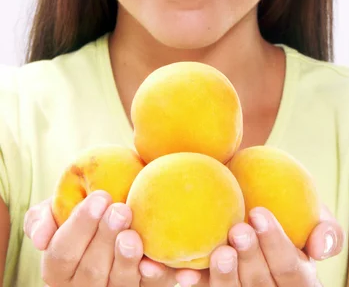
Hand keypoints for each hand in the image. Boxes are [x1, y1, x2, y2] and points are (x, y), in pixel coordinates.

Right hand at [24, 191, 200, 286]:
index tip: (100, 197)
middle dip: (105, 240)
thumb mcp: (58, 210)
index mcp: (58, 269)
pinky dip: (169, 276)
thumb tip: (39, 238)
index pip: (62, 253)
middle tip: (121, 210)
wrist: (117, 212)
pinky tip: (184, 268)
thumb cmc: (86, 210)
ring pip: (120, 284)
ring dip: (129, 261)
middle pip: (92, 271)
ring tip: (136, 236)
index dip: (80, 226)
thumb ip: (43, 217)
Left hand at [174, 204, 344, 286]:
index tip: (259, 213)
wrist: (252, 200)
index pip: (291, 270)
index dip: (276, 245)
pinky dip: (184, 282)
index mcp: (297, 279)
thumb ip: (326, 230)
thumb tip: (320, 249)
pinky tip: (172, 272)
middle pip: (260, 285)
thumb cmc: (288, 209)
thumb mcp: (315, 215)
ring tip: (218, 252)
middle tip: (237, 230)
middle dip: (250, 259)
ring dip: (222, 277)